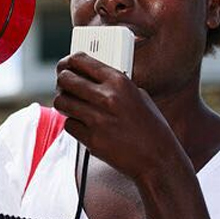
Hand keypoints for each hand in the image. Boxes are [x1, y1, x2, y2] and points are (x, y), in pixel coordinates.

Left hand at [53, 52, 181, 182]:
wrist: (158, 158)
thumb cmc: (151, 128)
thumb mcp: (138, 95)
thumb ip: (114, 85)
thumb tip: (91, 78)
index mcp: (120, 82)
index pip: (81, 60)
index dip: (69, 62)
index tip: (67, 65)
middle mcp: (107, 97)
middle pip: (66, 79)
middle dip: (62, 82)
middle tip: (65, 86)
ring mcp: (98, 119)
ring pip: (62, 101)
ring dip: (64, 103)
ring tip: (72, 105)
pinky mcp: (91, 140)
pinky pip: (69, 125)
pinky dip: (73, 124)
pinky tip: (83, 125)